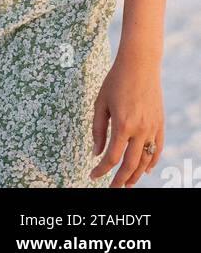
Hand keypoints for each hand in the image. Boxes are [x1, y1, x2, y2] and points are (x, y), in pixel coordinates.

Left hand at [90, 49, 164, 185]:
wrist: (140, 64)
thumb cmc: (116, 81)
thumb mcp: (100, 102)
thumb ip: (98, 129)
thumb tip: (96, 153)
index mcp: (122, 125)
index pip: (112, 157)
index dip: (102, 170)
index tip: (93, 175)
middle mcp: (140, 130)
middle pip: (130, 164)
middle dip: (120, 180)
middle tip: (112, 188)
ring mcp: (152, 128)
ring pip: (146, 160)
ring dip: (136, 175)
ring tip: (127, 183)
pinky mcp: (160, 124)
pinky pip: (158, 149)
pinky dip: (152, 162)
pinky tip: (145, 169)